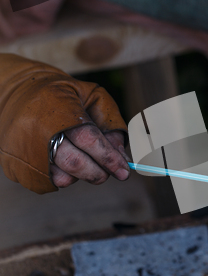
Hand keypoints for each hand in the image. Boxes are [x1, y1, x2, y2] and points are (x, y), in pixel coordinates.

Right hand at [0, 53, 127, 192]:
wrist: (17, 92)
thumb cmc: (64, 95)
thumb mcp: (93, 98)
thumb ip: (111, 125)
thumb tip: (121, 156)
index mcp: (59, 108)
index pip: (89, 139)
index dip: (109, 158)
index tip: (124, 171)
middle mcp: (38, 130)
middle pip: (75, 163)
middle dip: (98, 173)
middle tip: (109, 173)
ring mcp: (24, 149)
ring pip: (62, 177)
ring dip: (80, 175)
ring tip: (82, 159)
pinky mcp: (15, 164)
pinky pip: (48, 183)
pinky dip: (63, 177)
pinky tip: (65, 162)